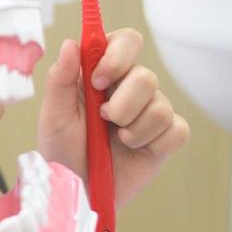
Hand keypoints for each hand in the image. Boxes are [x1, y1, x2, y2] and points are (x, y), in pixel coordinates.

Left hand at [35, 28, 190, 209]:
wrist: (78, 189)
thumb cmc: (62, 150)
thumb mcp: (54, 115)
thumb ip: (60, 78)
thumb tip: (71, 43)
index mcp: (102, 74)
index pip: (126, 42)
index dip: (118, 56)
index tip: (98, 81)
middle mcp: (129, 89)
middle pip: (146, 75)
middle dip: (123, 103)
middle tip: (103, 120)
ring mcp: (150, 112)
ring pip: (162, 105)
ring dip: (133, 128)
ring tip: (114, 140)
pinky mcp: (165, 138)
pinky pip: (177, 130)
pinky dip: (153, 142)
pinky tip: (134, 150)